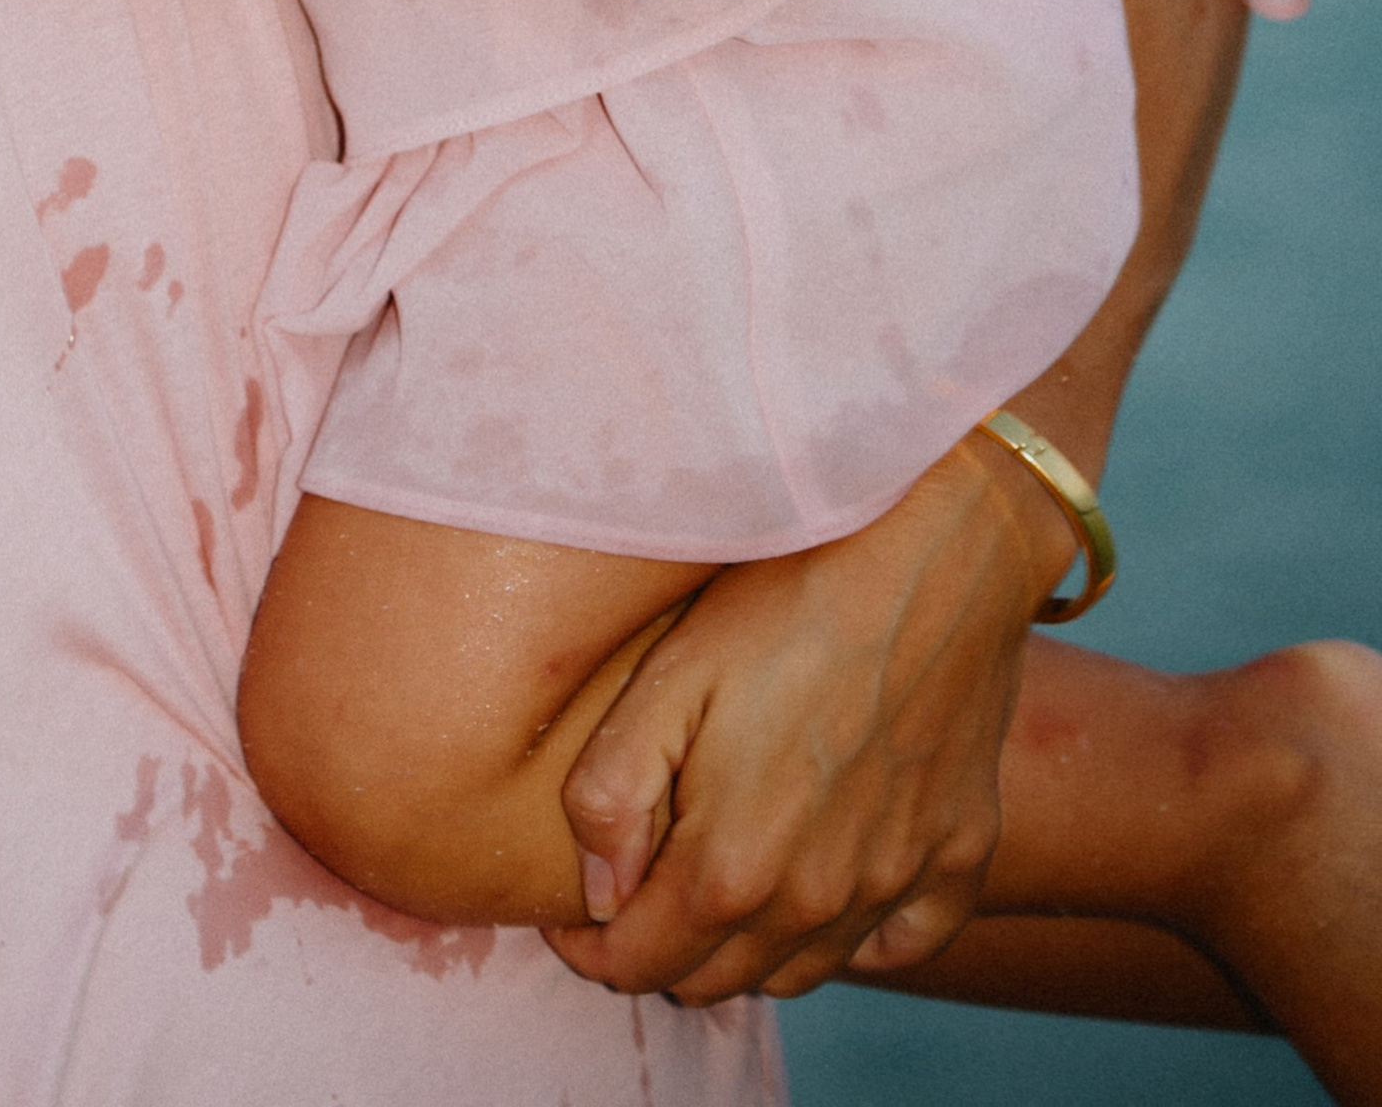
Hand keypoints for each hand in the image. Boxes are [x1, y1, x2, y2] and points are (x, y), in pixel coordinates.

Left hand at [551, 432, 1077, 1003]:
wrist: (935, 551)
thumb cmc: (788, 597)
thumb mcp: (668, 673)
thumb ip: (614, 791)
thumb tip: (598, 889)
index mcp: (736, 865)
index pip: (642, 962)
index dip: (592, 949)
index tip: (570, 916)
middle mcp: (820, 901)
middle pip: (718, 980)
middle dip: (661, 952)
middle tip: (633, 895)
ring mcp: (896, 882)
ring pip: (800, 973)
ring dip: (745, 951)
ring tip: (712, 890)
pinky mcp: (961, 855)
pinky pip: (899, 943)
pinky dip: (852, 940)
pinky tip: (823, 893)